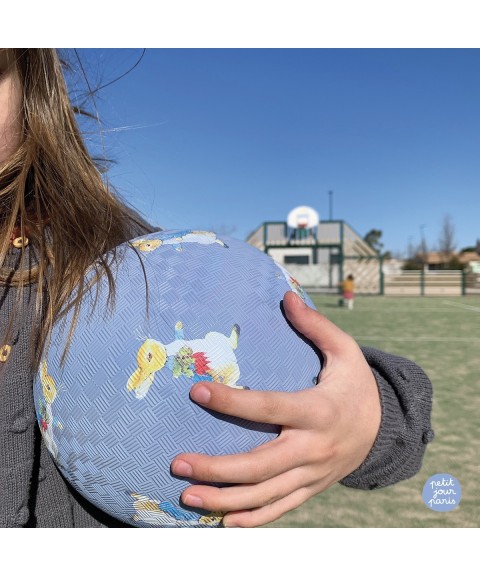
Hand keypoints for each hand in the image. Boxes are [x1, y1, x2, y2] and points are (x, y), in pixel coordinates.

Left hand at [171, 291, 380, 526]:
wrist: (385, 430)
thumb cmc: (355, 385)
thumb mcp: (346, 351)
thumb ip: (315, 325)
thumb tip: (286, 294)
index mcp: (319, 410)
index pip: (269, 407)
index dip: (232, 402)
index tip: (197, 390)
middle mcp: (314, 447)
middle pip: (260, 465)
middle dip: (217, 468)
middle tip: (178, 463)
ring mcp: (312, 474)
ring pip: (265, 495)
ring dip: (224, 500)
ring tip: (187, 496)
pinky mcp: (312, 488)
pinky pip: (280, 509)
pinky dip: (252, 519)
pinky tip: (223, 522)